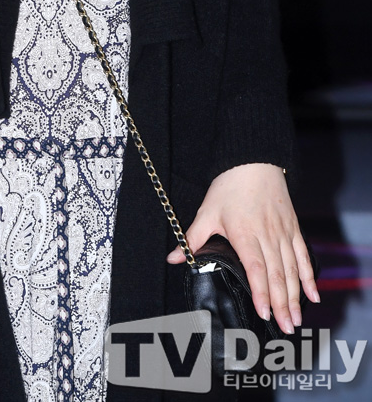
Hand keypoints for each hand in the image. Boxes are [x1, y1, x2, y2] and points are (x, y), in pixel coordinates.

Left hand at [166, 163, 319, 333]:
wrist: (253, 160)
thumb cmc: (229, 185)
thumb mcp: (207, 211)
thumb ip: (192, 238)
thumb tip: (173, 258)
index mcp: (244, 233)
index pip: (255, 269)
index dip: (261, 292)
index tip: (264, 313)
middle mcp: (267, 235)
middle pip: (277, 275)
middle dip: (282, 304)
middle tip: (285, 328)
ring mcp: (283, 232)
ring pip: (292, 269)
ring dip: (296, 296)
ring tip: (296, 319)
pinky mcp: (293, 228)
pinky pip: (303, 256)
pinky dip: (309, 276)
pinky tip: (313, 296)